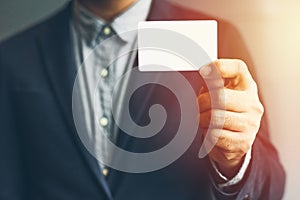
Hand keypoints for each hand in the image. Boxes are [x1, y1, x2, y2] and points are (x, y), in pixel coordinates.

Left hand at [198, 59, 263, 177]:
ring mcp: (250, 123)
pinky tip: (209, 132)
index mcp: (247, 87)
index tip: (203, 71)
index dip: (219, 67)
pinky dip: (207, 134)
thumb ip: (212, 84)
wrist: (233, 144)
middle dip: (202, 101)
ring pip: (216, 117)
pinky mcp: (243, 142)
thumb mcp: (220, 95)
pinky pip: (216, 135)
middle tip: (198, 105)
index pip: (238, 68)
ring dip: (203, 119)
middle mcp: (252, 103)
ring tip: (203, 120)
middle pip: (220, 96)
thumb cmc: (224, 114)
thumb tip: (202, 75)